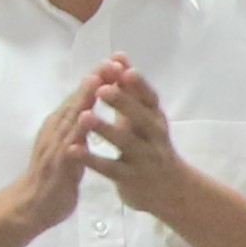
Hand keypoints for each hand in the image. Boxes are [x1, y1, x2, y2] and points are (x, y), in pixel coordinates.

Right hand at [11, 74, 99, 233]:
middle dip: (93, 80)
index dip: (95, 80)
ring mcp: (54, 145)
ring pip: (71, 117)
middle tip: (110, 60)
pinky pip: (69, 143)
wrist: (30, 207)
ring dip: (84, 97)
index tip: (113, 62)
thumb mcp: (65, 148)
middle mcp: (55, 131)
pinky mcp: (57, 163)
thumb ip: (74, 131)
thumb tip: (85, 110)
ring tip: (98, 78)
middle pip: (76, 101)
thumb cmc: (50, 179)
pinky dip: (77, 129)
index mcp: (58, 126)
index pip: (79, 98)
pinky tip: (86, 117)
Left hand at [77, 58, 188, 212]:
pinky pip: (110, 168)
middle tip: (103, 88)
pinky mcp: (130, 179)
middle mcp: (154, 137)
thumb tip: (117, 56)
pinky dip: (91, 159)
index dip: (137, 83)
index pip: (150, 98)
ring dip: (105, 129)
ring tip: (85, 116)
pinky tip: (73, 150)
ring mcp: (143, 159)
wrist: (172, 190)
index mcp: (156, 119)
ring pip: (125, 143)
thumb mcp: (144, 118)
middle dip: (123, 102)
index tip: (122, 67)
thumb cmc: (151, 145)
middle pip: (141, 118)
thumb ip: (130, 89)